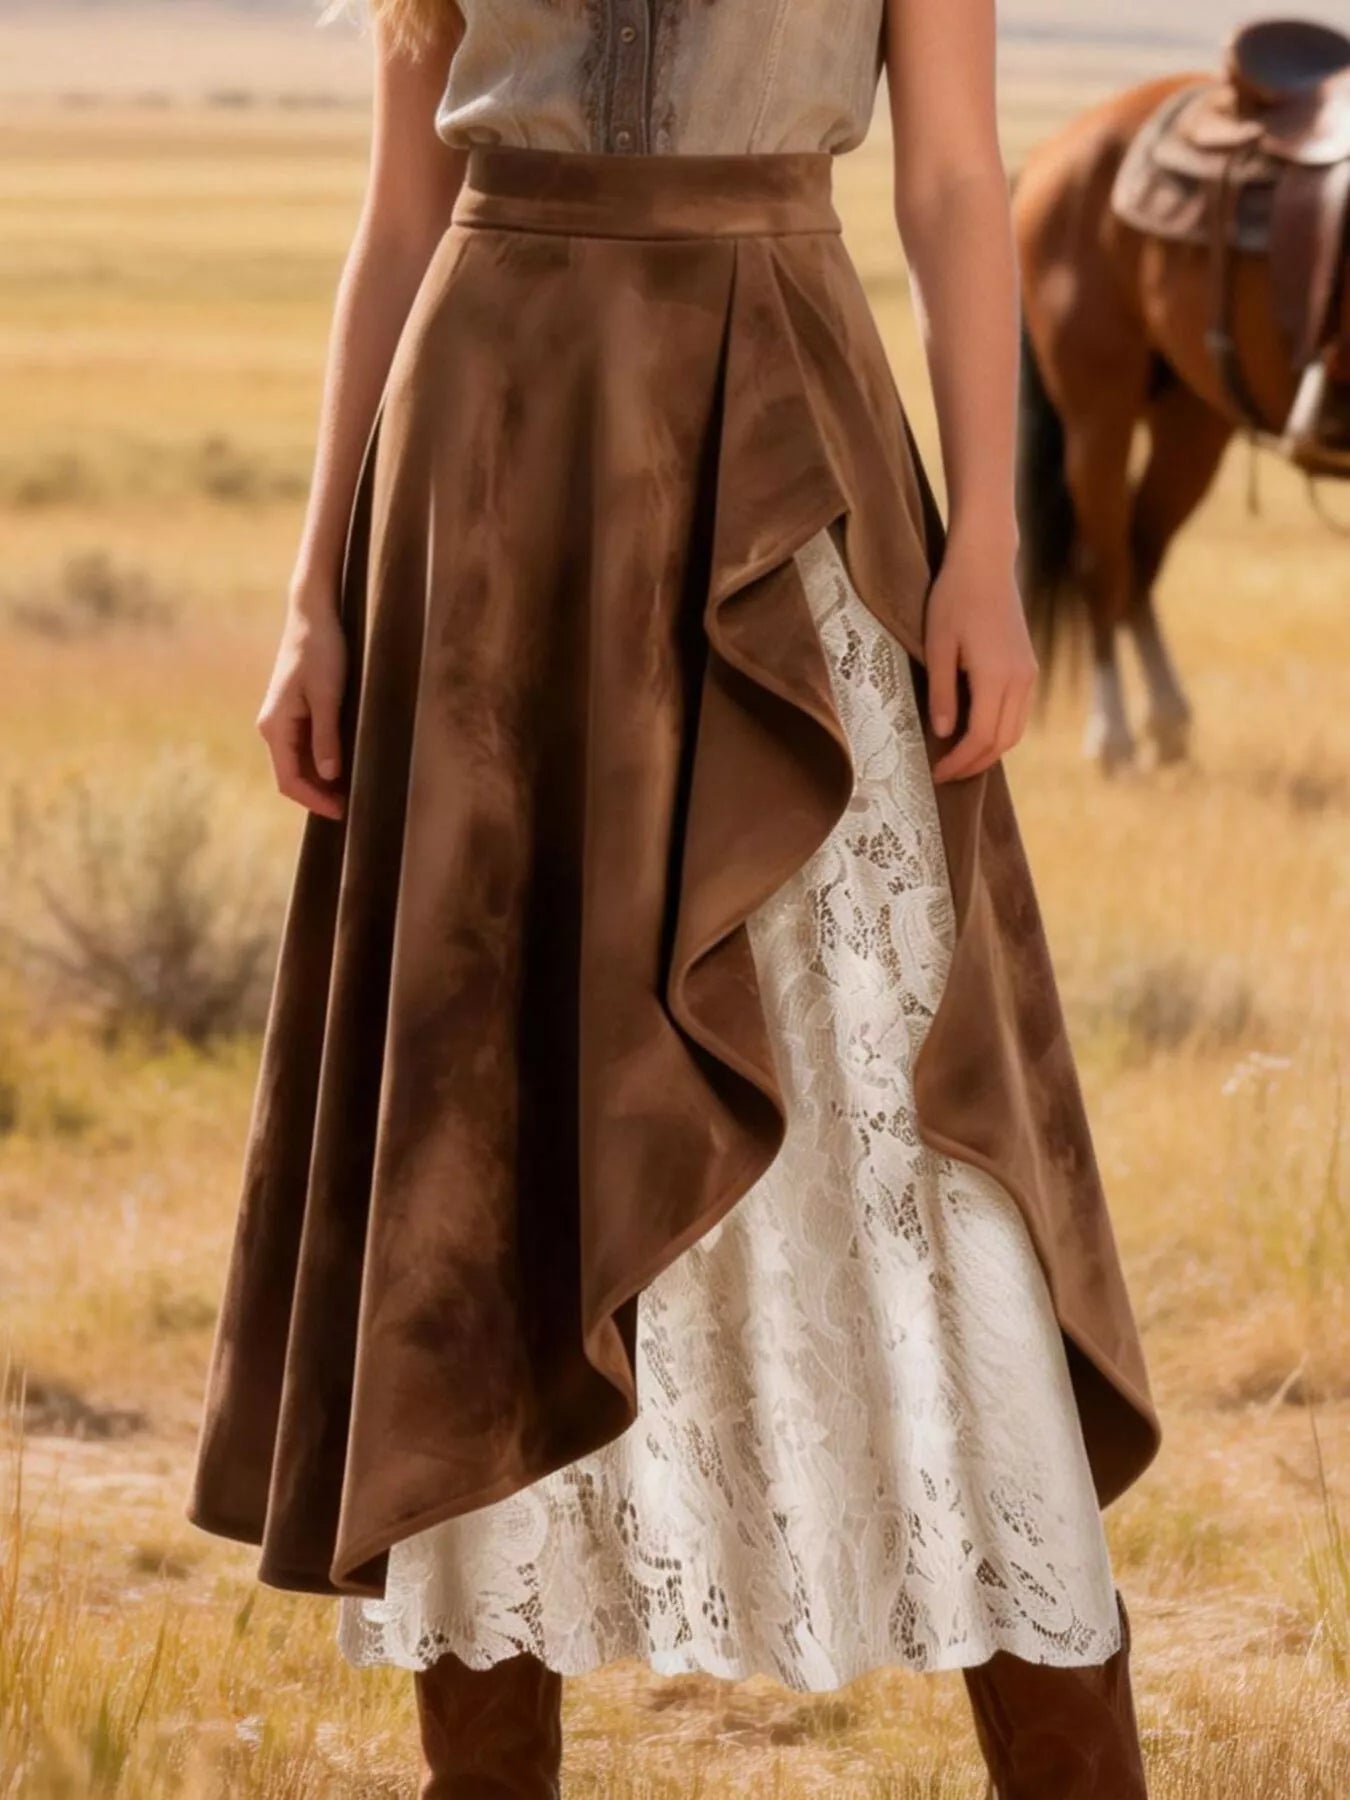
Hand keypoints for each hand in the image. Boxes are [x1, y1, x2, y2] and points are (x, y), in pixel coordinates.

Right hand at [256, 597, 348, 819]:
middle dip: (319, 795)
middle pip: (292, 775)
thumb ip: (327, 736)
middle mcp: (272, 727)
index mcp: (275, 726)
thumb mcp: (328, 695)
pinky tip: (345, 767)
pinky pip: (305, 747)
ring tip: (353, 791)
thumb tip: (328, 776)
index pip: (289, 780)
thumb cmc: (321, 651)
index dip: (315, 801)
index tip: (343, 813)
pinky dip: (322, 762)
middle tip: (354, 807)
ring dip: (322, 781)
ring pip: (299, 763)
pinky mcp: (294, 711)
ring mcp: (282, 720)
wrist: (313, 614)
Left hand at [924, 536, 1037, 782]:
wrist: (986, 563)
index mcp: (997, 676)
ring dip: (988, 751)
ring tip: (958, 760)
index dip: (958, 761)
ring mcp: (1028, 673)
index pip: (980, 737)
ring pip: (1015, 730)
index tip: (935, 773)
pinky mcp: (1028, 667)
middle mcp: (1020, 680)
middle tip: (944, 775)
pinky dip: (998, 731)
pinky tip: (974, 733)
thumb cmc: (954, 598)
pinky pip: (1018, 713)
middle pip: (1002, 742)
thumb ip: (942, 693)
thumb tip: (944, 734)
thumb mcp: (937, 646)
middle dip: (973, 764)